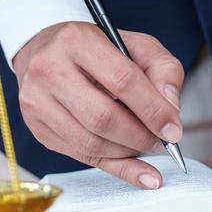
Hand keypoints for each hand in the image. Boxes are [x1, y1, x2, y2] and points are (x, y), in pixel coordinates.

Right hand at [11, 22, 184, 189]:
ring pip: (90, 142)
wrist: (45, 50)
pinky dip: (115, 166)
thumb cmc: (95, 48)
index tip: (173, 130)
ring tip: (145, 146)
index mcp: (76, 41)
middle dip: (140, 136)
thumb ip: (163, 69)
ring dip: (127, 152)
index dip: (153, 109)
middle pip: (103, 117)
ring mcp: (37, 101)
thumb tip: (171, 109)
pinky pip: (81, 155)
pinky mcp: (37, 128)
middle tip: (160, 141)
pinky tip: (137, 170)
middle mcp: (49, 70)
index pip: (122, 80)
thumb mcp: (134, 44)